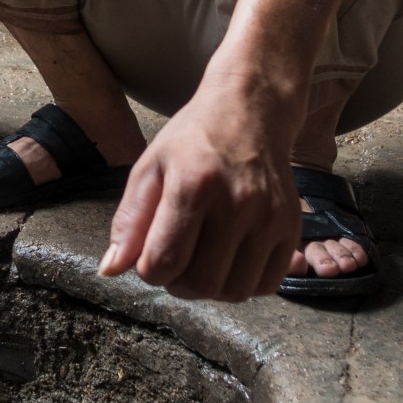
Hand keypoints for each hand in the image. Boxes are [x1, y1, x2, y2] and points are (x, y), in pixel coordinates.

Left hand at [98, 80, 300, 300]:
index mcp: (194, 184)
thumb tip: (111, 269)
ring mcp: (270, 217)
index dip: (148, 271)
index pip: (164, 261)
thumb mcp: (150, 168)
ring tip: (200, 263)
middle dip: (177, 284)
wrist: (251, 111)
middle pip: (201, 283)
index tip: (148, 257)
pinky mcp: (292, 227)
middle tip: (173, 264)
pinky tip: (228, 262)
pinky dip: (243, 285)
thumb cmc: (193, 140)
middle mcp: (238, 202)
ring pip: (235, 291)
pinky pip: (267, 284)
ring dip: (210, 289)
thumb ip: (129, 221)